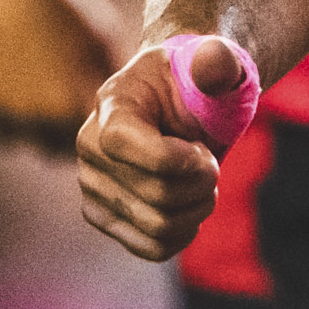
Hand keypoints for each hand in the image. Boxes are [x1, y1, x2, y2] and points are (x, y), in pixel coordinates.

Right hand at [0, 0, 115, 159]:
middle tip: (58, 105)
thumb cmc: (60, 1)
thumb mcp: (103, 36)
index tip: (91, 111)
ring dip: (20, 124)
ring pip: (12, 139)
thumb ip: (111, 80)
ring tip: (27, 91)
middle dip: (57, 133)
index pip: (90, 143)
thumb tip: (126, 107)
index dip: (94, 132)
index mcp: (70, 107)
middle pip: (50, 149)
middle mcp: (31, 119)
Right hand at [71, 30, 257, 263]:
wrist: (183, 103)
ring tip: (201, 181)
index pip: (126, 147)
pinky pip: (152, 247)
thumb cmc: (198, 82)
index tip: (203, 147)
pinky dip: (183, 233)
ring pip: (158, 227)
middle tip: (208, 160)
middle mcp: (90, 149)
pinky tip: (189, 205)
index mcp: (111, 107)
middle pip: (157, 195)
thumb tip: (215, 62)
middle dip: (202, 183)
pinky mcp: (104, 216)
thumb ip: (218, 61)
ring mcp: (93, 187)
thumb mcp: (215, 63)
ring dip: (197, 209)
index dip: (180, 160)